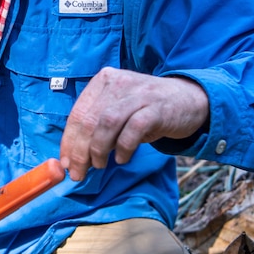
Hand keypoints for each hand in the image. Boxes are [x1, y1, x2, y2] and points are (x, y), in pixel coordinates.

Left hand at [60, 68, 208, 181]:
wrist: (188, 99)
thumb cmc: (146, 108)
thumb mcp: (118, 108)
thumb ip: (96, 125)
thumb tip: (72, 155)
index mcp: (103, 81)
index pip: (77, 113)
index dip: (68, 141)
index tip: (65, 163)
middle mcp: (118, 83)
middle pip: (89, 121)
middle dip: (80, 151)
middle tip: (78, 173)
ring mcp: (138, 94)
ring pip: (107, 124)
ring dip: (98, 150)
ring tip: (99, 165)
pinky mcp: (156, 108)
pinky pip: (133, 130)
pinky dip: (123, 148)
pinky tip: (121, 158)